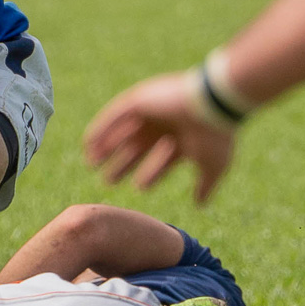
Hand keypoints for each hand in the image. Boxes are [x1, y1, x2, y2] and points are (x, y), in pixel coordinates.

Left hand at [82, 71, 236, 201]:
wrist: (213, 105)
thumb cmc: (215, 135)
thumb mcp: (213, 166)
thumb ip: (205, 185)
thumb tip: (200, 206)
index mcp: (184, 138)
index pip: (164, 158)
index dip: (151, 173)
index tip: (139, 188)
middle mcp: (167, 124)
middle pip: (139, 147)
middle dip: (123, 164)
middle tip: (107, 181)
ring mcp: (152, 110)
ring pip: (124, 131)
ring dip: (107, 146)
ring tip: (92, 164)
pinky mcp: (139, 99)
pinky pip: (114, 116)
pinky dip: (101, 130)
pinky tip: (89, 145)